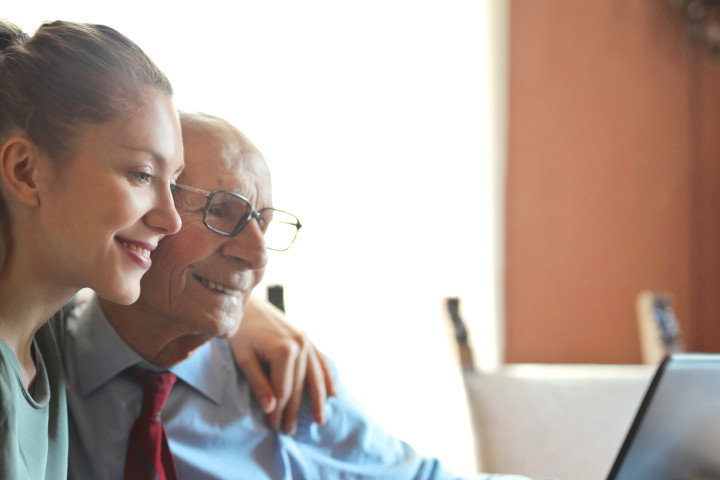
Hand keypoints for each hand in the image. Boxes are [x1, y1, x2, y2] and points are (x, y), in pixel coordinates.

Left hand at [228, 295, 336, 433]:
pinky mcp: (305, 337)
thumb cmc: (241, 332)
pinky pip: (320, 360)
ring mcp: (305, 340)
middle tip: (289, 431)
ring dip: (318, 399)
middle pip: (299, 386)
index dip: (279, 410)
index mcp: (284, 350)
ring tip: (319, 420)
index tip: (273, 426)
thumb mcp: (245, 359)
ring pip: (315, 376)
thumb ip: (259, 384)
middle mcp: (300, 345)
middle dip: (294, 410)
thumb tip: (271, 409)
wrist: (246, 304)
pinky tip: (333, 393)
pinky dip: (327, 377)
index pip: (283, 390)